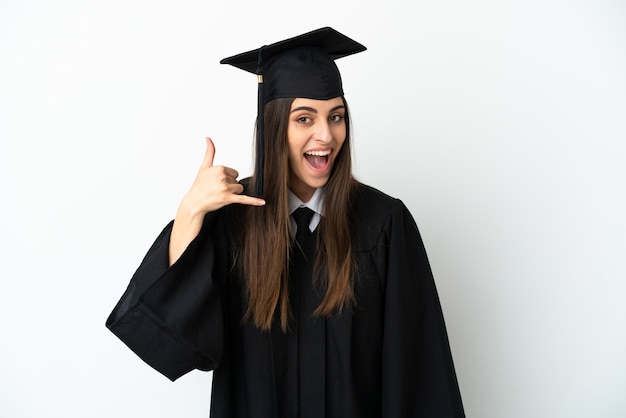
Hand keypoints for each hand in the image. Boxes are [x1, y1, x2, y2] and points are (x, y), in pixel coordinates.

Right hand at [169, 137, 263, 264]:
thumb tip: (208, 138)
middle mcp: (223, 177)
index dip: (227, 178)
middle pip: (237, 181)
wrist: (194, 202)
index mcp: (220, 168)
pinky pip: (244, 199)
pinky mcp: (228, 198)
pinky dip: (254, 201)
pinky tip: (262, 202)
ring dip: (233, 193)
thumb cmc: (199, 186)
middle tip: (217, 190)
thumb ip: (209, 152)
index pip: (235, 173)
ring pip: (240, 189)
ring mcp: (225, 188)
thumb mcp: (204, 166)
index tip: (217, 182)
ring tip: (220, 195)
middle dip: (230, 186)